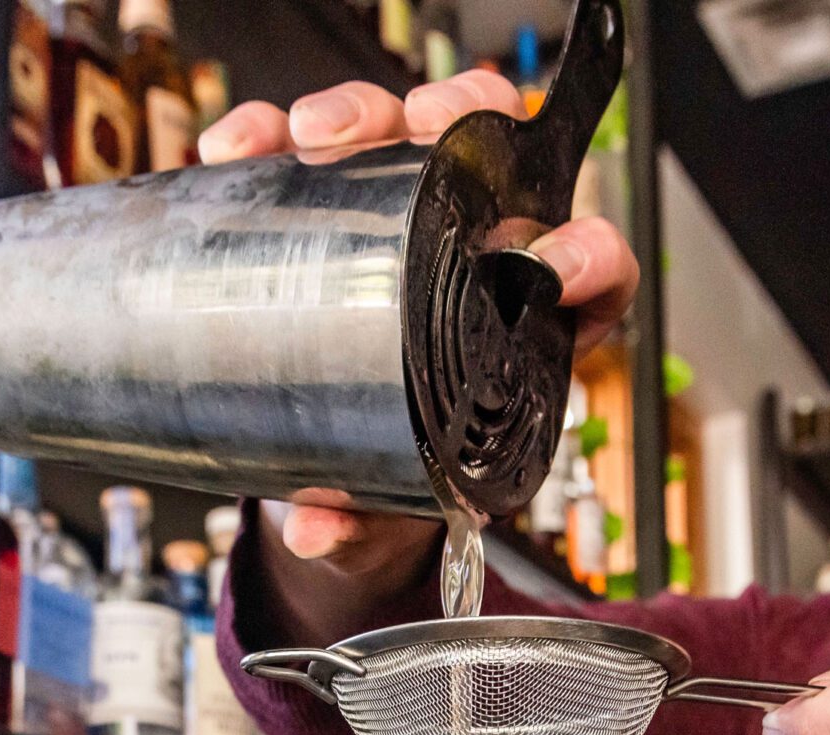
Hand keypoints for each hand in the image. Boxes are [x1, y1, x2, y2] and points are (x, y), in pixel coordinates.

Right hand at [200, 71, 638, 578]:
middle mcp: (475, 253)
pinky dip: (270, 136)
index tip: (550, 265)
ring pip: (404, 133)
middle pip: (494, 161)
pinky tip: (238, 148)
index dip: (587, 254)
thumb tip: (317, 525)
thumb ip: (363, 518)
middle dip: (460, 129)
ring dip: (360, 115)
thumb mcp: (393, 502)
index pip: (592, 268)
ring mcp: (406, 218)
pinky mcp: (335, 206)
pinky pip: (312, 151)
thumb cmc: (403, 471)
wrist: (343, 467)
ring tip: (310, 134)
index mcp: (529, 326)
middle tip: (419, 138)